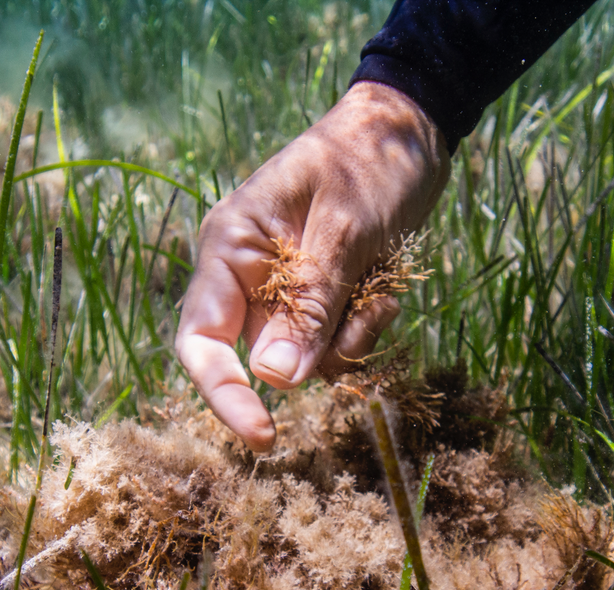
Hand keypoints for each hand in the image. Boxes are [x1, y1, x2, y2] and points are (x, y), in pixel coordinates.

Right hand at [175, 81, 450, 451]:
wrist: (411, 128)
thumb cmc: (370, 161)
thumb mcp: (344, 232)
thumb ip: (309, 306)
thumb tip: (275, 381)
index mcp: (230, 250)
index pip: (202, 339)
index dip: (223, 393)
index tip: (263, 437)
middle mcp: (245, 277)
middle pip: (261, 357)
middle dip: (317, 351)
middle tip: (366, 310)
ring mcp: (280, 291)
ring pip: (303, 359)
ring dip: (348, 340)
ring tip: (378, 289)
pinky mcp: (315, 300)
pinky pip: (331, 345)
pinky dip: (362, 328)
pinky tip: (382, 289)